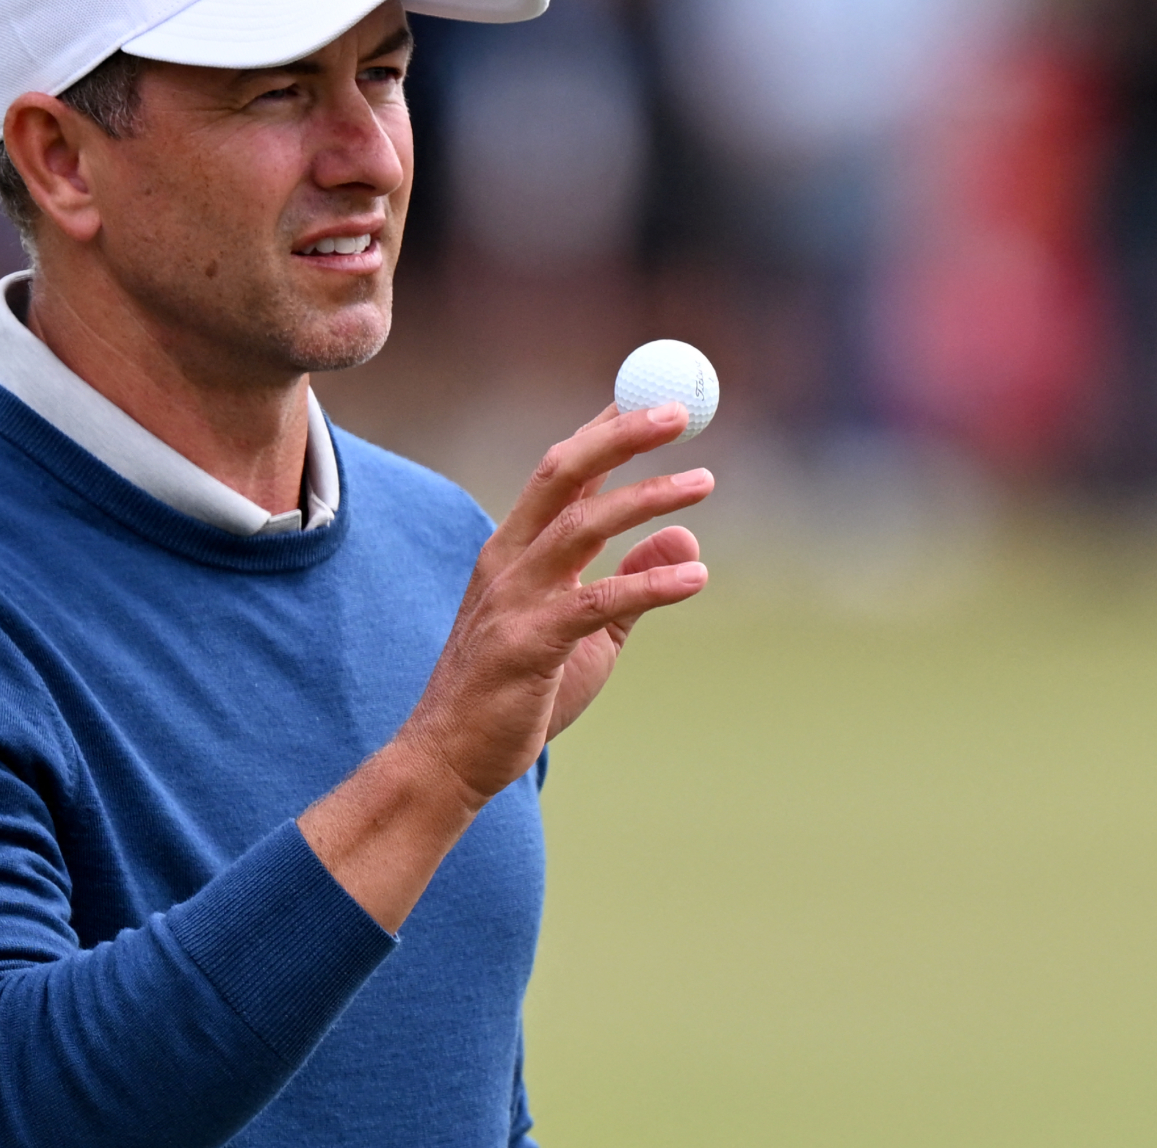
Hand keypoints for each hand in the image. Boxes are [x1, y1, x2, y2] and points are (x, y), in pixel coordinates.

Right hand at [403, 403, 713, 805]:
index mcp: (515, 550)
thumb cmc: (515, 693)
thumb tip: (685, 540)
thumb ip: (631, 584)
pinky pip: (596, 601)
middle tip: (679, 411)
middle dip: (620, 435)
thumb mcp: (588, 632)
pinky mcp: (529, 644)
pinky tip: (696, 580)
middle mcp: (510, 560)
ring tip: (704, 481)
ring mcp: (515, 599)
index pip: (563, 472)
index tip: (655, 399)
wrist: (452, 757)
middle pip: (564, 474)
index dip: (607, 430)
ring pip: (582, 525)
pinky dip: (649, 584)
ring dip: (646, 498)